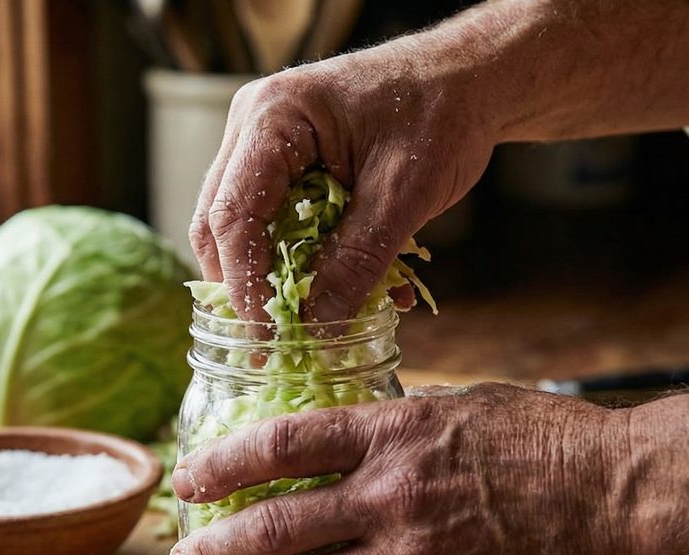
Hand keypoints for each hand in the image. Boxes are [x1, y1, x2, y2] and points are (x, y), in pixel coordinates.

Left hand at [168, 383, 638, 554]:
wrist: (620, 493)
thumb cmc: (548, 441)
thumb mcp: (461, 408)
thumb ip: (398, 426)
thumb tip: (350, 436)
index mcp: (391, 432)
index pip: (283, 442)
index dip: (224, 463)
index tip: (189, 481)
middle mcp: (389, 493)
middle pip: (275, 524)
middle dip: (216, 550)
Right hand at [190, 43, 495, 322]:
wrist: (469, 80)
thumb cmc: (441, 114)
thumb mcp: (404, 196)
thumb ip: (357, 260)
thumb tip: (319, 326)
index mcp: (275, 117)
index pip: (233, 214)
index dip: (243, 283)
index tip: (265, 336)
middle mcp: (254, 125)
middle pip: (219, 222)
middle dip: (244, 285)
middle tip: (272, 340)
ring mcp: (264, 142)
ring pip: (242, 226)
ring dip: (273, 276)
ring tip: (307, 321)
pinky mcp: (285, 161)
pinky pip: (274, 220)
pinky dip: (299, 260)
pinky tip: (341, 289)